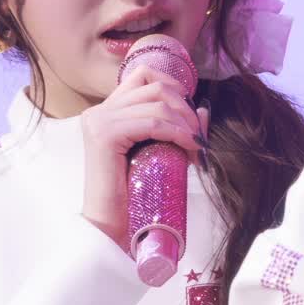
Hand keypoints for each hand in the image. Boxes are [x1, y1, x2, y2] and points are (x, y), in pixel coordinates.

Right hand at [81, 60, 206, 250]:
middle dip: (185, 107)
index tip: (191, 118)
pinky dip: (177, 132)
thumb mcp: (161, 154)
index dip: (175, 88)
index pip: (144, 75)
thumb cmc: (136, 197)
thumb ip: (178, 130)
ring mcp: (99, 120)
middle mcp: (99, 110)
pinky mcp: (105, 134)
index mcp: (108, 111)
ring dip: (185, 121)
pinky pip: (152, 122)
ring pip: (157, 101)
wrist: (112, 229)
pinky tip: (190, 147)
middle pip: (154, 84)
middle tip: (198, 136)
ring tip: (196, 146)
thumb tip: (204, 109)